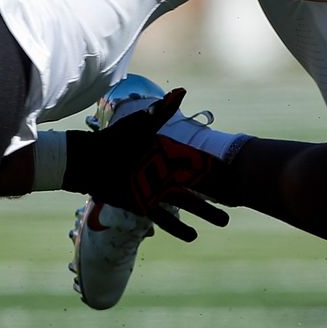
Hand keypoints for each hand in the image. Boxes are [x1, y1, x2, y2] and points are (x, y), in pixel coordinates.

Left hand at [66, 87, 229, 241]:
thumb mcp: (140, 126)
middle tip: (239, 201)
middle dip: (218, 193)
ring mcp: (155, 191)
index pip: (197, 162)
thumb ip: (162, 112)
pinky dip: (178, 228)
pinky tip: (193, 236)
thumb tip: (182, 91)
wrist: (87, 162)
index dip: (215, 168)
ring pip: (187, 203)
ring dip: (205, 211)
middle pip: (198, 186)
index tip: (235, 172)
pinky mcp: (142, 205)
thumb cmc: (113, 140)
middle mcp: (165, 174)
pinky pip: (164, 219)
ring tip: (224, 221)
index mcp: (168, 155)